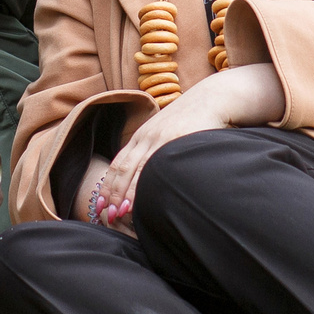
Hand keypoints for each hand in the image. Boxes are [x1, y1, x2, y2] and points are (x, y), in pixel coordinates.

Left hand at [85, 65, 282, 227]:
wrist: (211, 98)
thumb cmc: (190, 120)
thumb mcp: (166, 132)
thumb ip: (153, 150)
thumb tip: (144, 176)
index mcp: (142, 136)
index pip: (119, 163)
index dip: (108, 185)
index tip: (101, 205)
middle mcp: (147, 136)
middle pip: (124, 168)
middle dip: (113, 193)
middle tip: (108, 214)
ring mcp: (162, 138)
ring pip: (139, 169)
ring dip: (128, 192)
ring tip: (122, 212)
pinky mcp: (178, 139)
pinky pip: (161, 163)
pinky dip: (150, 181)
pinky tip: (147, 195)